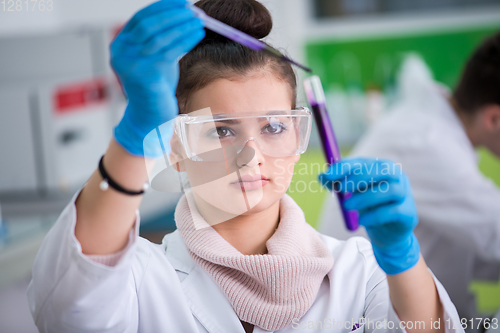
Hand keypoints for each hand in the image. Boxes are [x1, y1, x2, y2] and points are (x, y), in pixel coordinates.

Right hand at [111, 0, 204, 156]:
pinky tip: (197, 35)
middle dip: (173, 15)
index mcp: (121, 45)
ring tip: (200, 22)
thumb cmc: (153, 86)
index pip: (141, 18)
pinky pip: (169, 52)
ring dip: (182, 26)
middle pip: (148, 25)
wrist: (149, 116)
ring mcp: (132, 65)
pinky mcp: (146, 76)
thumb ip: (160, 38)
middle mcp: (121, 53)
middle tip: (194, 12)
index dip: (163, 7)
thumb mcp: (153, 57)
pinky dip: (185, 40)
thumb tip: (182, 15)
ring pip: (160, 37)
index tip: (182, 3)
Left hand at [318, 157, 420, 274]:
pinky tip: (362, 221)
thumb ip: (337, 183)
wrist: (387, 234)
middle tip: (341, 190)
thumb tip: (321, 176)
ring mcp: (405, 195)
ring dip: (365, 198)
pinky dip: (374, 216)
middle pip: (382, 170)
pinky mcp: (408, 214)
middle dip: (359, 178)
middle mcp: (397, 177)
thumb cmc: (369, 207)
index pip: (363, 162)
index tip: (328, 175)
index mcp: (381, 168)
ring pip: (389, 190)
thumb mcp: (352, 194)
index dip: (345, 167)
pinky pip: (393, 211)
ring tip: (348, 207)